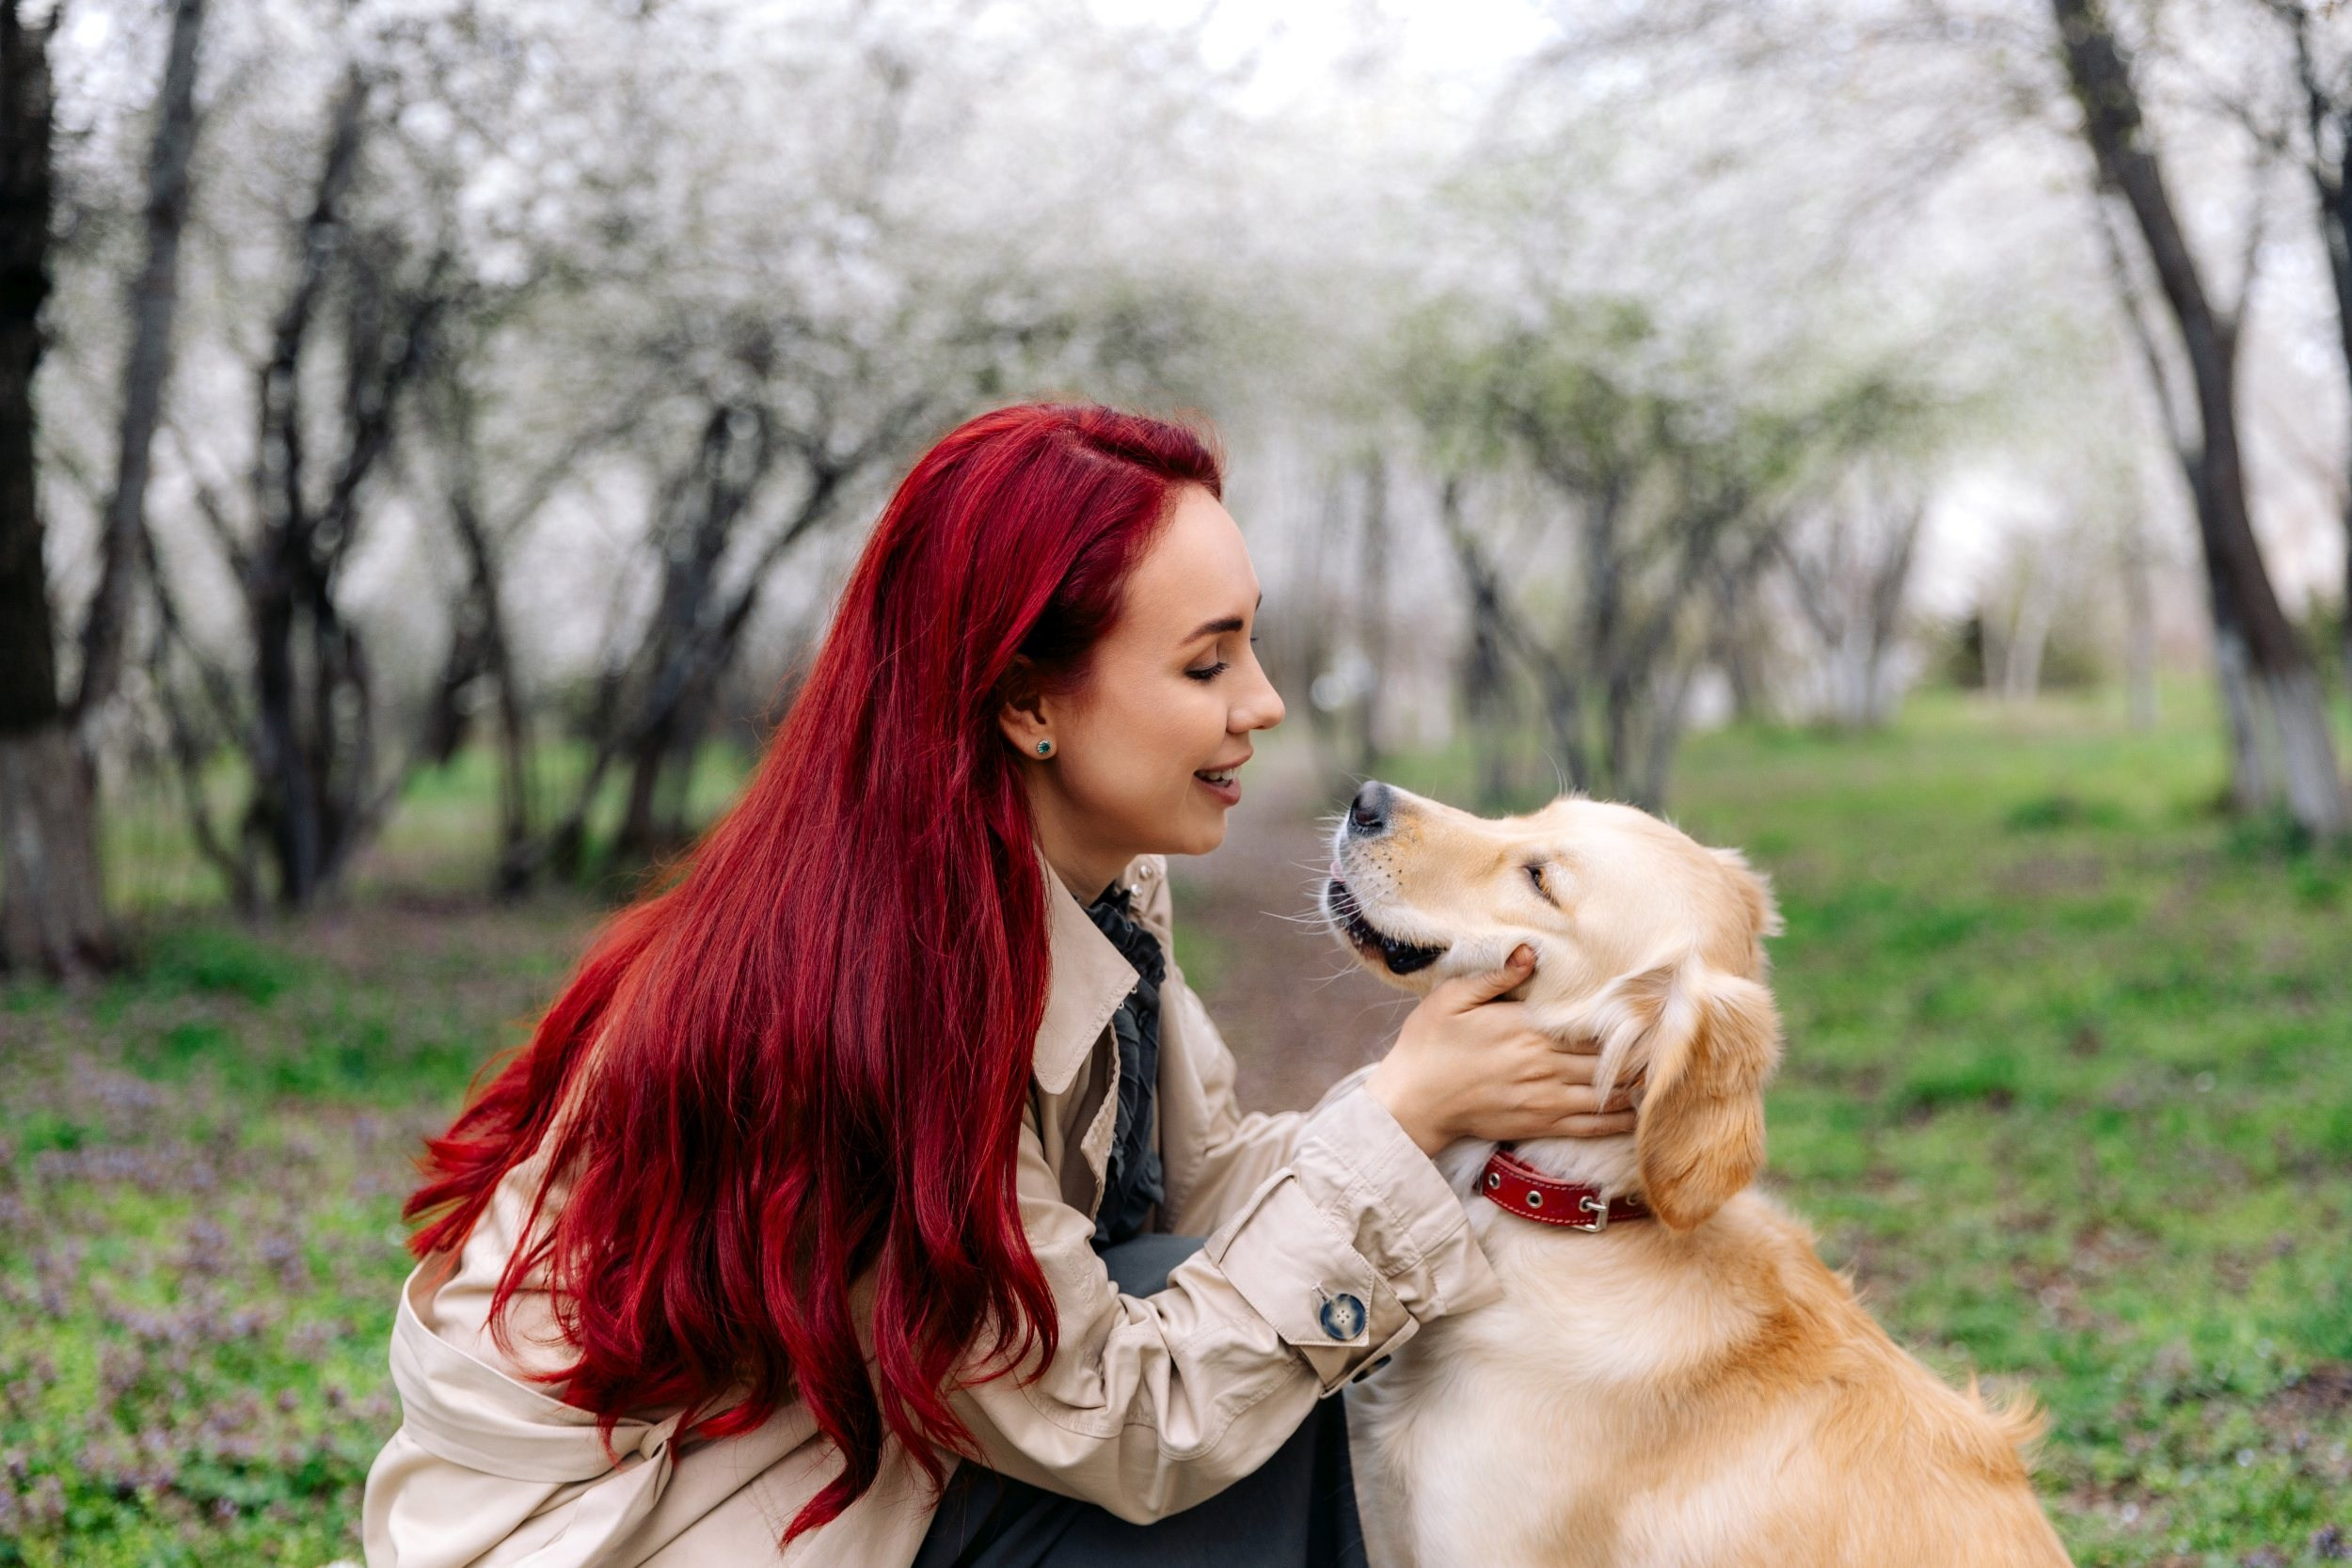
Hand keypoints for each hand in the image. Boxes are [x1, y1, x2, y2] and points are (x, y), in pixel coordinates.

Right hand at [1364, 944, 1639, 1156]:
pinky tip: (1640, 1114)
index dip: (1625, 1020)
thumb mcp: (1452, 999)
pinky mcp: (1539, 1123)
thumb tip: (1530, 953)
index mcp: (1526, 1029)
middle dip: (1642, 1052)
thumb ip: (1496, 977)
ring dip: (1637, 1085)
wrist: (1413, 1102)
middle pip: (1607, 1058)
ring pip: (1606, 1094)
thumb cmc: (1428, 1045)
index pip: (1589, 1024)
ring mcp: (1544, 1098)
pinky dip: (1619, 1121)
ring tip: (1666, 1075)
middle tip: (1673, 1042)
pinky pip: (1590, 1126)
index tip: (1653, 1011)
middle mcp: (1543, 1064)